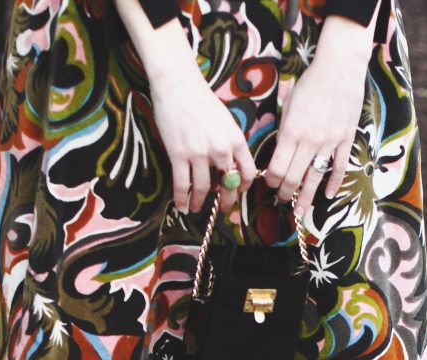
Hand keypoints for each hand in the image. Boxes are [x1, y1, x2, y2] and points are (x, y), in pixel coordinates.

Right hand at [149, 59, 256, 213]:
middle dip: (225, 201)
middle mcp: (221, 150)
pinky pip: (182, 184)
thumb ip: (230, 143)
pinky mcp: (179, 154)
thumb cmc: (202, 100)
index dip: (243, 186)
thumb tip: (228, 166)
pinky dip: (182, 198)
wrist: (178, 84)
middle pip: (227, 185)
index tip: (237, 190)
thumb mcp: (226, 121)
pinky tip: (181, 205)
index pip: (248, 173)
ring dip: (200, 202)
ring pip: (204, 189)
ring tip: (196, 208)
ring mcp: (199, 154)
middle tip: (221, 208)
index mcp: (236, 140)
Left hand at [264, 17, 374, 217]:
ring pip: (315, 178)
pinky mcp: (345, 141)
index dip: (270, 181)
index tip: (269, 183)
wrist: (339, 69)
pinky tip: (327, 195)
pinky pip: (338, 168)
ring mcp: (329, 143)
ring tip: (300, 210)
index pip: (276, 168)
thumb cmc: (310, 85)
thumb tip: (280, 155)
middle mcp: (309, 141)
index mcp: (291, 132)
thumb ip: (284, 133)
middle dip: (285, 192)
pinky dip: (333, 183)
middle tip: (282, 198)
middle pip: (293, 177)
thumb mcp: (288, 106)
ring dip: (306, 197)